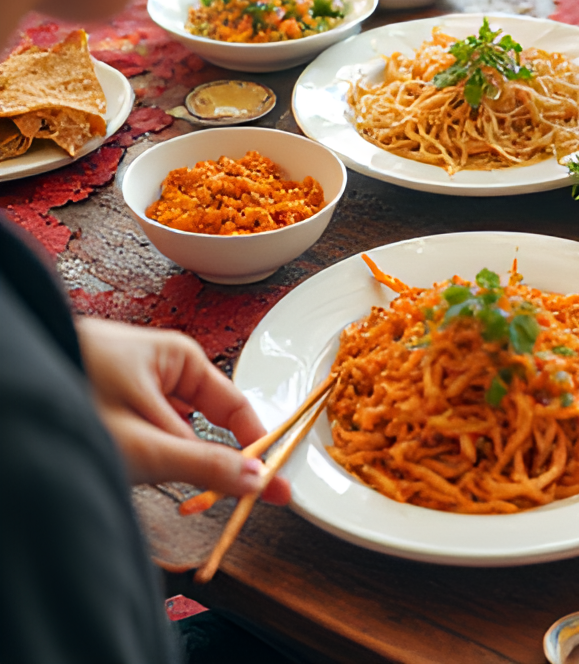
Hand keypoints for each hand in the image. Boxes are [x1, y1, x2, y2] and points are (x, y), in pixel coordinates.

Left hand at [76, 317, 289, 502]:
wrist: (9, 379)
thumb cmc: (71, 395)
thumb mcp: (144, 443)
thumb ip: (206, 465)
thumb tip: (259, 482)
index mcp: (185, 358)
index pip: (240, 410)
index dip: (256, 452)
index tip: (270, 490)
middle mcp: (167, 364)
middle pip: (209, 423)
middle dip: (204, 463)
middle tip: (199, 502)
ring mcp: (139, 380)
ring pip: (176, 431)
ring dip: (169, 461)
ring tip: (142, 476)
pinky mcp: (115, 397)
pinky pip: (149, 430)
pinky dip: (146, 455)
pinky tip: (125, 466)